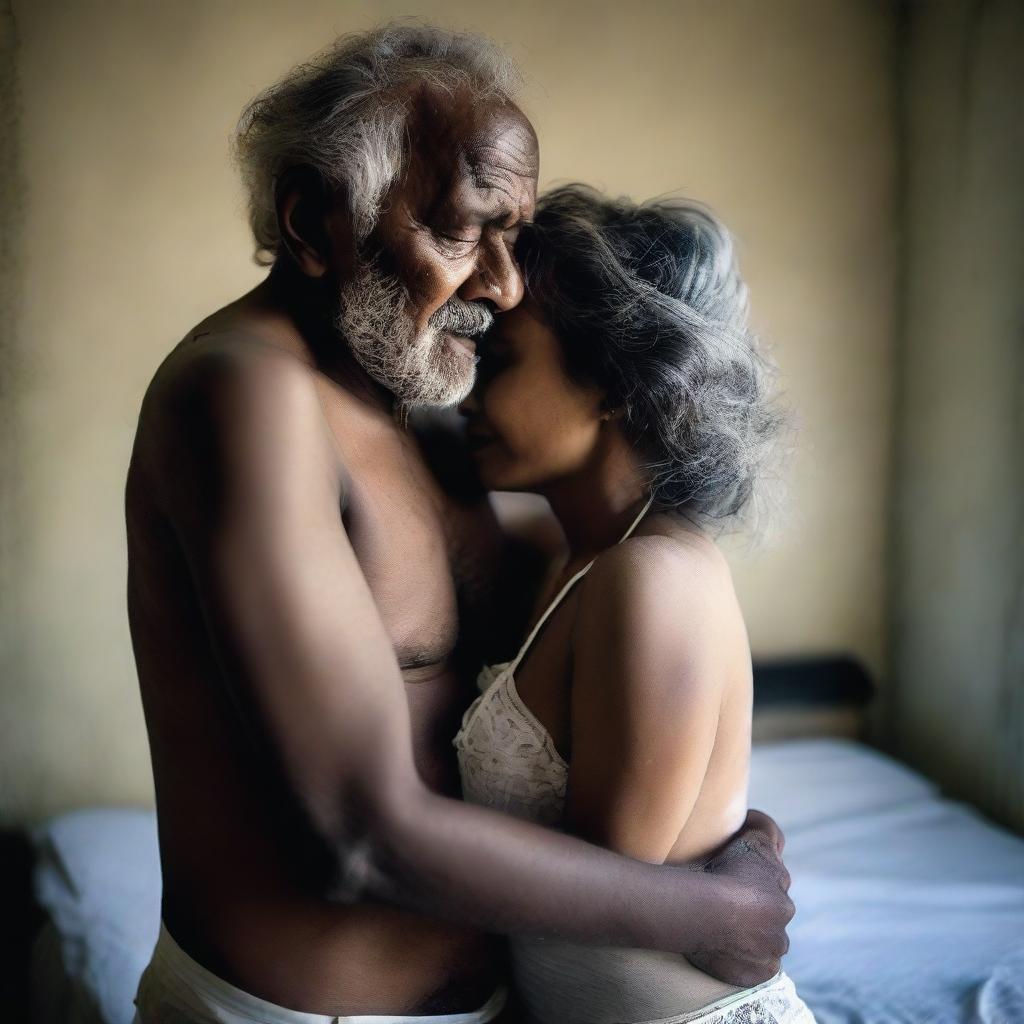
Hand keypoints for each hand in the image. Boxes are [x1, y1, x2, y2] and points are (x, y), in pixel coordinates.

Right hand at [686, 809, 793, 987]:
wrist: (709, 912)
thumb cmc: (725, 872)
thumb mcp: (750, 838)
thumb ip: (765, 828)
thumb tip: (762, 822)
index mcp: (779, 880)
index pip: (771, 875)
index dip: (750, 873)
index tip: (731, 873)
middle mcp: (784, 913)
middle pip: (771, 909)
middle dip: (753, 906)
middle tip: (723, 902)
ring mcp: (774, 946)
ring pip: (765, 939)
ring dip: (751, 935)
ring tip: (721, 929)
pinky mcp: (762, 971)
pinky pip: (755, 966)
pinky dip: (744, 960)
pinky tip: (723, 950)